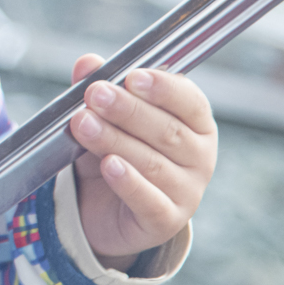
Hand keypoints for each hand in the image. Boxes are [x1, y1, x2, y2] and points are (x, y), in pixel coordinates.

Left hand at [67, 54, 217, 269]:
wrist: (105, 210)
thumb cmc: (117, 152)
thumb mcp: (105, 119)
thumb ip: (100, 90)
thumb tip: (87, 63)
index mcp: (196, 124)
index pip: (190, 101)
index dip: (163, 88)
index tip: (132, 76)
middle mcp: (200, 157)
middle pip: (167, 130)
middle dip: (128, 109)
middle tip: (94, 94)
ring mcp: (188, 191)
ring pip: (152, 162)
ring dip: (115, 140)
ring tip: (83, 124)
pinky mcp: (167, 221)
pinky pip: (149, 200)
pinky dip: (129, 182)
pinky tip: (109, 165)